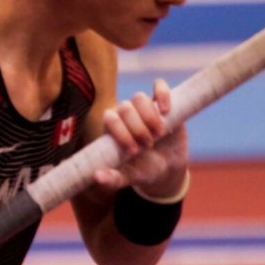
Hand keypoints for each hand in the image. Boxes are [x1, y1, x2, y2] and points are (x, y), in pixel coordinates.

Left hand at [93, 78, 187, 197]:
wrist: (168, 166)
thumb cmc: (143, 170)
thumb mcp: (129, 177)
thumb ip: (113, 179)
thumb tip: (96, 177)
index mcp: (113, 127)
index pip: (110, 118)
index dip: (121, 132)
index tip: (134, 150)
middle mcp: (126, 114)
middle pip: (125, 108)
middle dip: (137, 128)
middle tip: (148, 145)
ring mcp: (144, 106)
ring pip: (139, 98)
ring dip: (150, 116)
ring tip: (159, 133)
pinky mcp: (162, 102)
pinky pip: (159, 86)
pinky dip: (162, 94)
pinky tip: (166, 110)